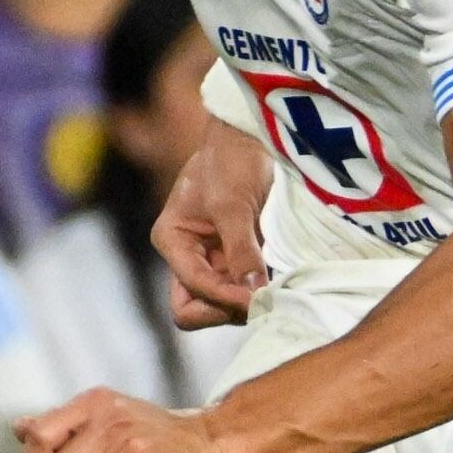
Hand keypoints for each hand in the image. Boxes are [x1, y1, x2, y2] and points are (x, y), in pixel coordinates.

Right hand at [152, 128, 272, 326]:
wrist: (250, 141)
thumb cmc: (232, 162)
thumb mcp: (233, 204)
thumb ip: (241, 249)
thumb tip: (254, 291)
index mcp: (172, 240)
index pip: (193, 287)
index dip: (224, 296)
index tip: (259, 296)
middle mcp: (187, 258)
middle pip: (194, 310)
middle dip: (224, 310)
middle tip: (260, 299)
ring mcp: (212, 263)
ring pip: (220, 307)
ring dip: (244, 304)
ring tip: (275, 289)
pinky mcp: (237, 263)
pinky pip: (242, 293)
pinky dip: (258, 294)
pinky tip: (279, 284)